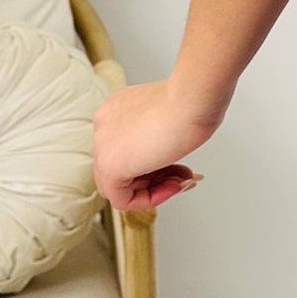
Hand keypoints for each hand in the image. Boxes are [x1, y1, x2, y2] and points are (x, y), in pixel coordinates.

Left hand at [92, 78, 220, 211]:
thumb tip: (163, 153)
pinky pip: (122, 199)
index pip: (128, 148)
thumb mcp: (170, 114)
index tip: (179, 163)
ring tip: (183, 181)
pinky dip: (149, 199)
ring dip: (156, 188)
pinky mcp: (110, 165)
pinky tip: (173, 187)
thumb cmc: (193, 100)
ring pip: (120, 185)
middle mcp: (105, 124)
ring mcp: (103, 144)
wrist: (192, 98)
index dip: (157, 161)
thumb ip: (158, 133)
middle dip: (158, 176)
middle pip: (124, 167)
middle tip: (182, 176)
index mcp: (118, 109)